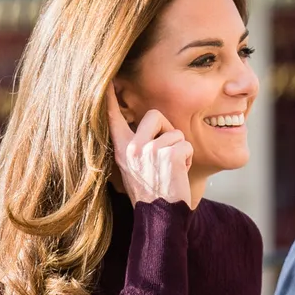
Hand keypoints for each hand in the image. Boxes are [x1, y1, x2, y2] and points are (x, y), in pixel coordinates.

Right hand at [106, 85, 192, 207]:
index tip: (106, 77)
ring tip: (171, 171)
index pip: (112, 116)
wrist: (160, 218)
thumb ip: (134, 146)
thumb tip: (142, 125)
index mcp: (121, 149)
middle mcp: (132, 147)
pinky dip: (188, 158)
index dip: (110, 96)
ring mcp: (150, 151)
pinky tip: (179, 174)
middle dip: (167, 131)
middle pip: (154, 115)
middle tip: (165, 157)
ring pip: (175, 133)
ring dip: (180, 150)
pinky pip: (186, 144)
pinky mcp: (169, 155)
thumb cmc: (152, 194)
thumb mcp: (134, 168)